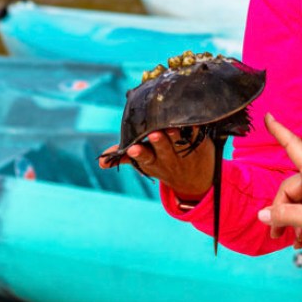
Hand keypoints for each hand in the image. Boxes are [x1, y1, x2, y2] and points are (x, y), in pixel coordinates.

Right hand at [98, 128, 214, 201]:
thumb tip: (101, 163)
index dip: (139, 153)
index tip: (133, 148)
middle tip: (154, 134)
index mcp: (152, 161)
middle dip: (158, 142)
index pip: (144, 158)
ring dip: (175, 135)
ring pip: (179, 142)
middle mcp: (168, 158)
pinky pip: (197, 136)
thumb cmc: (163, 162)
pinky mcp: (200, 146)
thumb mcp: (145, 163)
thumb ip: (125, 157)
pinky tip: (192, 122)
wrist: (195, 179)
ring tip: (172, 128)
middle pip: (162, 148)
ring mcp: (184, 152)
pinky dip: (195, 129)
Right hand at [257, 114, 301, 257]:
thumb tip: (264, 214)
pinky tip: (301, 238)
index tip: (269, 118)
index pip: (294, 146)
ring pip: (298, 200)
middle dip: (281, 210)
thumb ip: (285, 215)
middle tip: (276, 231)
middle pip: (290, 187)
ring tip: (290, 238)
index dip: (279, 131)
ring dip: (292, 220)